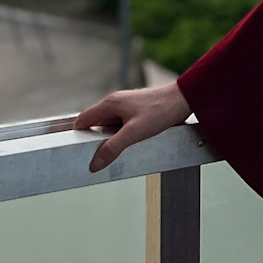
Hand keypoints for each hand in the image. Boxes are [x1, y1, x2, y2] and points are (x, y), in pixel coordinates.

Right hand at [70, 80, 190, 173]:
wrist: (184, 99)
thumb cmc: (161, 110)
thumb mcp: (134, 133)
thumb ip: (113, 148)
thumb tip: (95, 163)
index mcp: (110, 103)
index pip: (83, 120)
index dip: (78, 135)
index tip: (78, 150)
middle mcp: (116, 102)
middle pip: (96, 123)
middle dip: (95, 140)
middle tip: (99, 155)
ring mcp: (126, 105)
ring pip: (109, 125)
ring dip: (111, 138)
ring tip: (117, 151)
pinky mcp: (137, 110)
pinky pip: (121, 124)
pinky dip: (122, 135)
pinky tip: (130, 143)